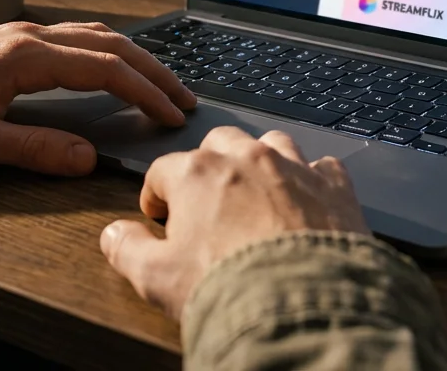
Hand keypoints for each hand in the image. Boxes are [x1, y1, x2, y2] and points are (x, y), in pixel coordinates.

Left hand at [0, 21, 195, 175]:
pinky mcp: (14, 39)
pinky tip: (117, 68)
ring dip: (135, 58)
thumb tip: (87, 158)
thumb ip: (32, 149)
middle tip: (184, 100)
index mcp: (24, 56)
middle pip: (111, 44)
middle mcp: (30, 35)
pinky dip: (110, 52)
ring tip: (162, 85)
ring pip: (96, 36)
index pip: (104, 69)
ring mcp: (23, 32)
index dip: (144, 91)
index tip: (171, 114)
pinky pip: (77, 37)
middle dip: (154, 72)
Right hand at [99, 127, 368, 318]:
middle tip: (207, 200)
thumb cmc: (229, 288)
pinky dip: (312, 180)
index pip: (163, 170)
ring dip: (260, 161)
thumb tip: (113, 235)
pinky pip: (322, 166)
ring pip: (271, 143)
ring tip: (256, 192)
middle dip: (208, 166)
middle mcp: (246, 159)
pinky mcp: (333, 186)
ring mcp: (294, 168)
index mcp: (196, 174)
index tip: (160, 216)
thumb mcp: (156, 278)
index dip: (156, 195)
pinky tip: (308, 200)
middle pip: (218, 143)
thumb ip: (127, 250)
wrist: (301, 304)